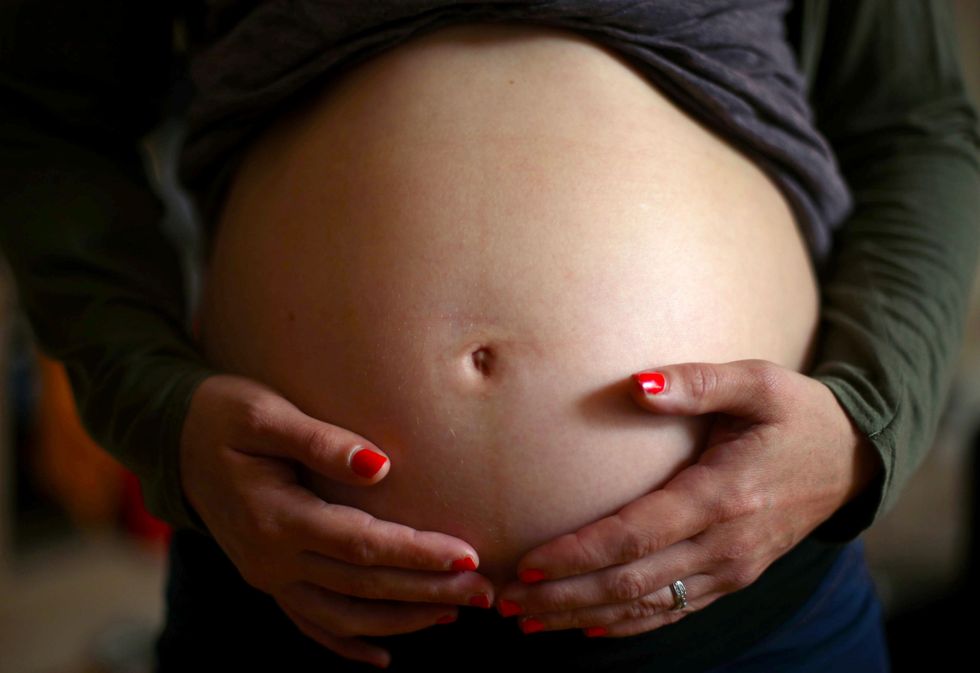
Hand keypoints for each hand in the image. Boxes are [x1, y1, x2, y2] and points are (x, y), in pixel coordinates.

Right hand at [179, 374, 493, 667]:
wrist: (173, 441)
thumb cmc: (223, 416)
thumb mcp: (263, 414)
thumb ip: (320, 440)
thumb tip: (380, 466)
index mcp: (276, 517)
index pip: (362, 545)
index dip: (416, 553)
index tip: (467, 556)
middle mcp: (272, 559)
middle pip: (363, 585)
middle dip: (427, 591)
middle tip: (484, 592)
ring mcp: (267, 576)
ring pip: (344, 614)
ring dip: (401, 619)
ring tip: (453, 614)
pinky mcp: (267, 579)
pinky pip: (311, 623)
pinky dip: (348, 642)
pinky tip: (382, 656)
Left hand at [494, 359, 881, 636]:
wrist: (851, 460)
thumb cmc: (796, 413)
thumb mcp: (758, 382)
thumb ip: (697, 382)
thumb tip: (637, 385)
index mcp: (722, 495)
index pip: (635, 536)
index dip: (578, 555)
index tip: (527, 563)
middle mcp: (725, 545)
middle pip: (632, 583)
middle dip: (565, 598)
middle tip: (508, 604)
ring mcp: (732, 569)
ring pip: (647, 606)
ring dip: (584, 617)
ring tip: (529, 622)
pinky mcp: (734, 578)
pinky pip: (674, 611)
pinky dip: (627, 625)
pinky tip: (589, 629)